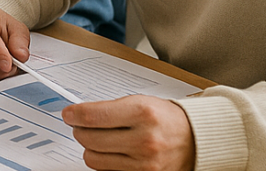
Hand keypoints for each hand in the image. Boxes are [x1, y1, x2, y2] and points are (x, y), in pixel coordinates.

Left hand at [63, 96, 194, 170]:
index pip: (92, 117)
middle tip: (83, 125)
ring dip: (91, 148)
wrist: (196, 139)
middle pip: (88, 139)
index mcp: (142, 113)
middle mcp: (144, 140)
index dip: (73, 115)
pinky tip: (113, 152)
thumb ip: (108, 108)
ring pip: (93, 159)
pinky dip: (105, 162)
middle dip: (80, 130)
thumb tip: (76, 115)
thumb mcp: (139, 102)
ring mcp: (145, 163)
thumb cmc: (165, 118)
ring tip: (101, 139)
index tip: (69, 114)